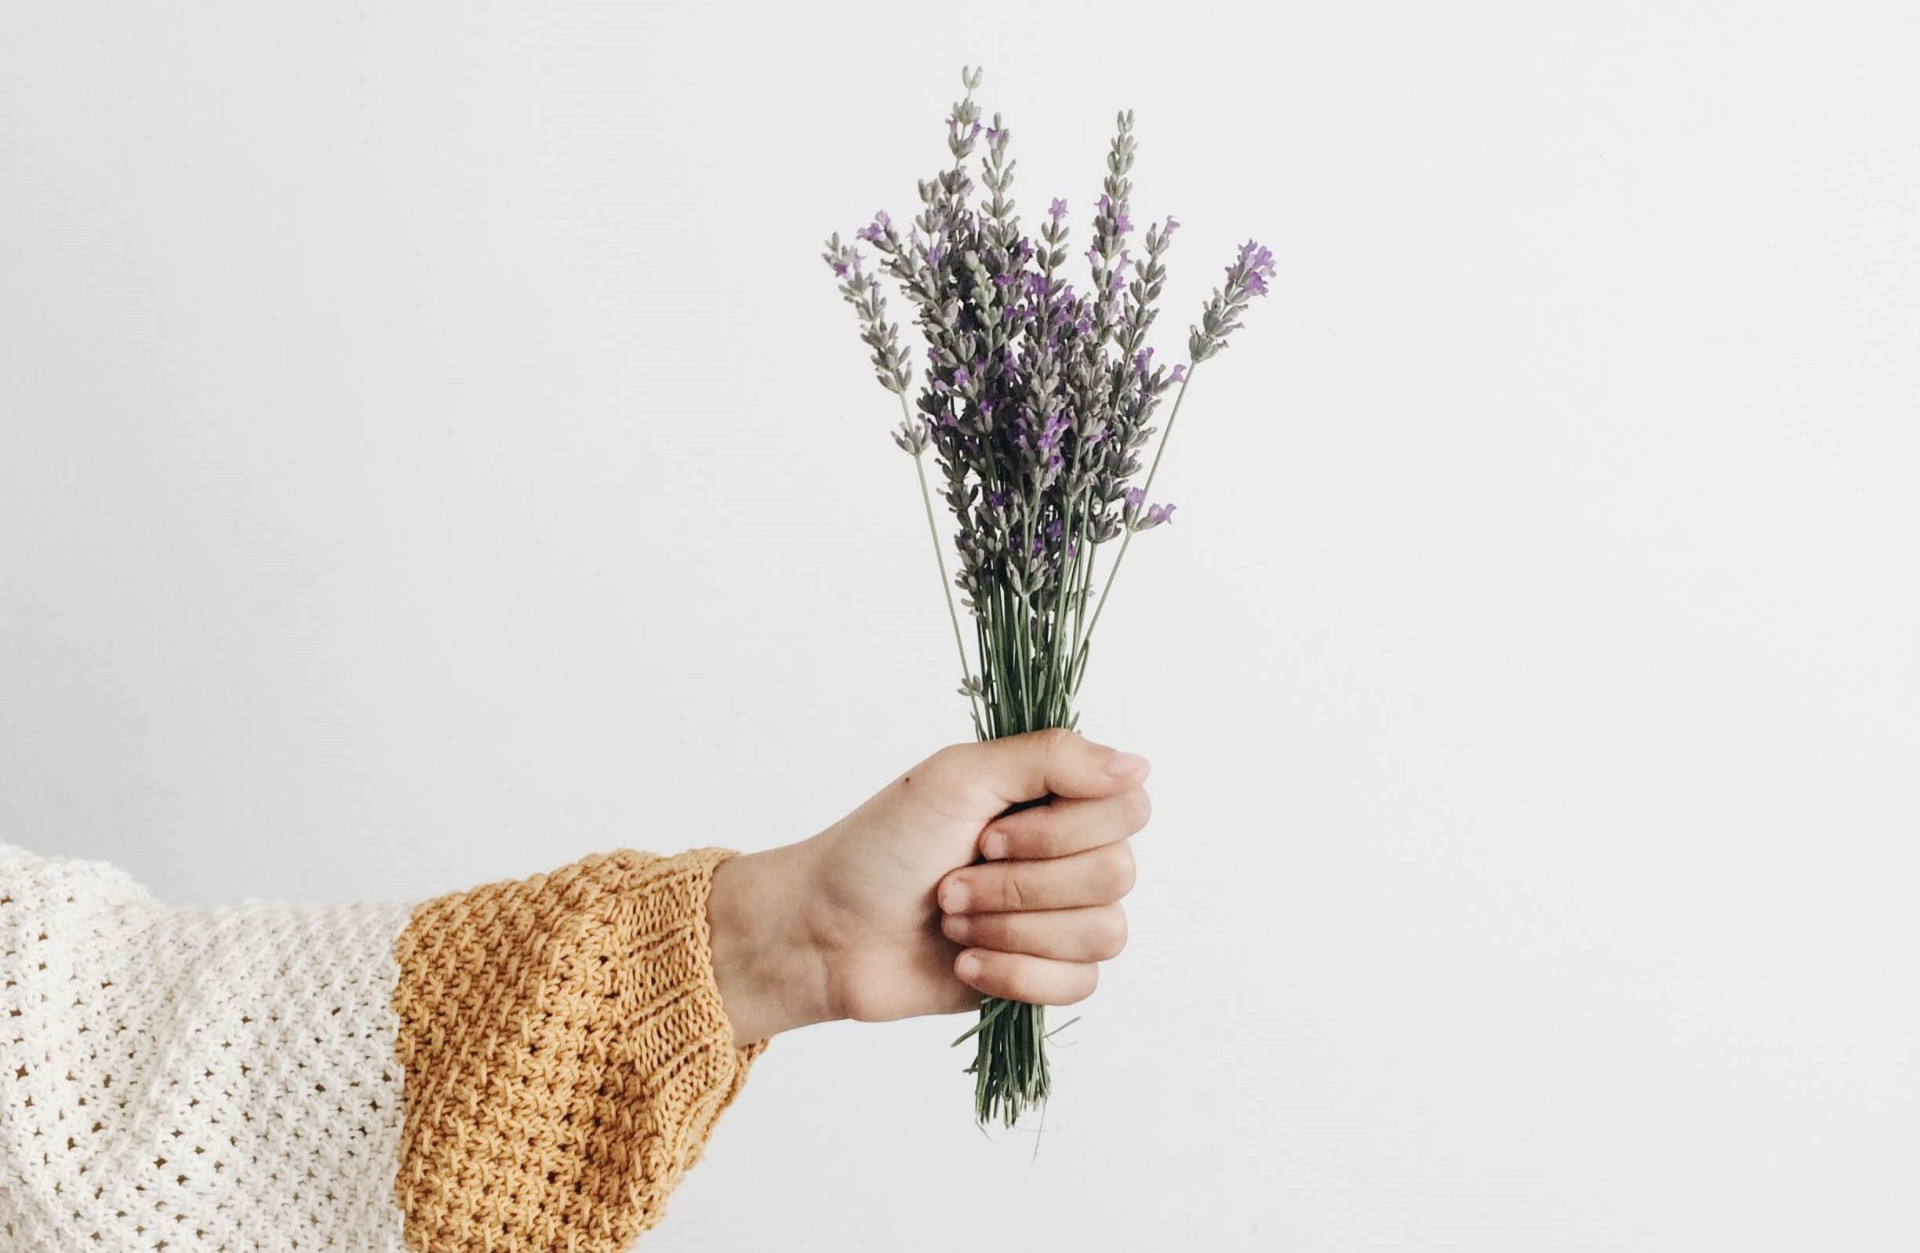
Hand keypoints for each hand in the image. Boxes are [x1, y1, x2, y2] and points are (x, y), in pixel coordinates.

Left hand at [705, 729, 1150, 1044]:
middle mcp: (1069, 853)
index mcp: (1055, 796)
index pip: (1128, 807)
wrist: (828, 931)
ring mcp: (1060, 916)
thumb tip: (1138, 765)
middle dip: (1020, 885)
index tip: (986, 834)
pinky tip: (965, 964)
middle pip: (1117, 874)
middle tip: (951, 882)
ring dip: (1012, 930)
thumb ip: (1052, 759)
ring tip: (952, 921)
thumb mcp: (959, 777)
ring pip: (1104, 933)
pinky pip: (1079, 984)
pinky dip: (1014, 975)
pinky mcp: (1044, 974)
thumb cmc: (881, 846)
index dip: (1063, 831)